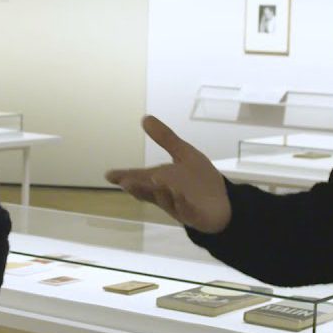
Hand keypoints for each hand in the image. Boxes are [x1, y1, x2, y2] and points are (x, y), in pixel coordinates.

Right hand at [105, 115, 231, 233]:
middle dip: (139, 185)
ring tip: (154, 179)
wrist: (224, 204)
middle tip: (125, 181)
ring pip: (166, 198)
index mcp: (162, 180)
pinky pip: (185, 208)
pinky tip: (178, 193)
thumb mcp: (184, 154)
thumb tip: (145, 118)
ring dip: (159, 190)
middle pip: (149, 189)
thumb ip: (165, 139)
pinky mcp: (194, 214)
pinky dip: (181, 201)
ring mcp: (178, 205)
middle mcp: (166, 194)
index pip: (141, 177)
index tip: (109, 175)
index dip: (125, 176)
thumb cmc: (200, 180)